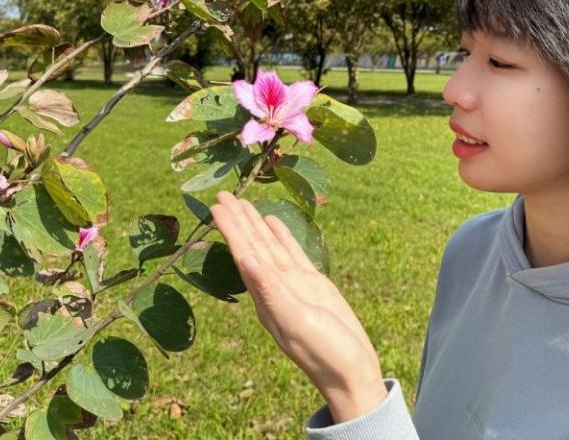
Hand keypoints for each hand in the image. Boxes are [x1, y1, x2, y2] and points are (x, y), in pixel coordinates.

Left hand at [208, 191, 387, 421]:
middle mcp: (274, 288)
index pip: (243, 255)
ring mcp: (293, 286)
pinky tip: (274, 222)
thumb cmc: (324, 353)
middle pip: (252, 247)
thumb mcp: (296, 321)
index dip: (230, 231)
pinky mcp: (313, 285)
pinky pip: (292, 254)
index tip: (217, 207)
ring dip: (255, 225)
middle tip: (223, 194)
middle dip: (237, 222)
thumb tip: (246, 258)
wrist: (352, 373)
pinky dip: (281, 237)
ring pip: (270, 247)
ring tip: (243, 202)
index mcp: (265, 298)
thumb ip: (271, 290)